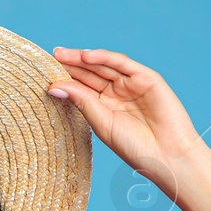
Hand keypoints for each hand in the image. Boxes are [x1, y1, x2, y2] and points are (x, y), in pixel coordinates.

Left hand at [47, 46, 208, 197]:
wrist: (166, 156)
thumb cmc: (134, 146)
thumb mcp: (101, 122)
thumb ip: (81, 101)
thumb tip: (53, 85)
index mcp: (104, 105)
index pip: (81, 86)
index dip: (65, 77)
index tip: (44, 72)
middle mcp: (117, 92)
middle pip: (91, 73)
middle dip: (71, 64)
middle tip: (51, 56)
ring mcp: (132, 84)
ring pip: (104, 66)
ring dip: (83, 58)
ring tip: (63, 54)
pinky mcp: (147, 78)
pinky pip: (123, 64)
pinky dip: (106, 58)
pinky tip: (87, 56)